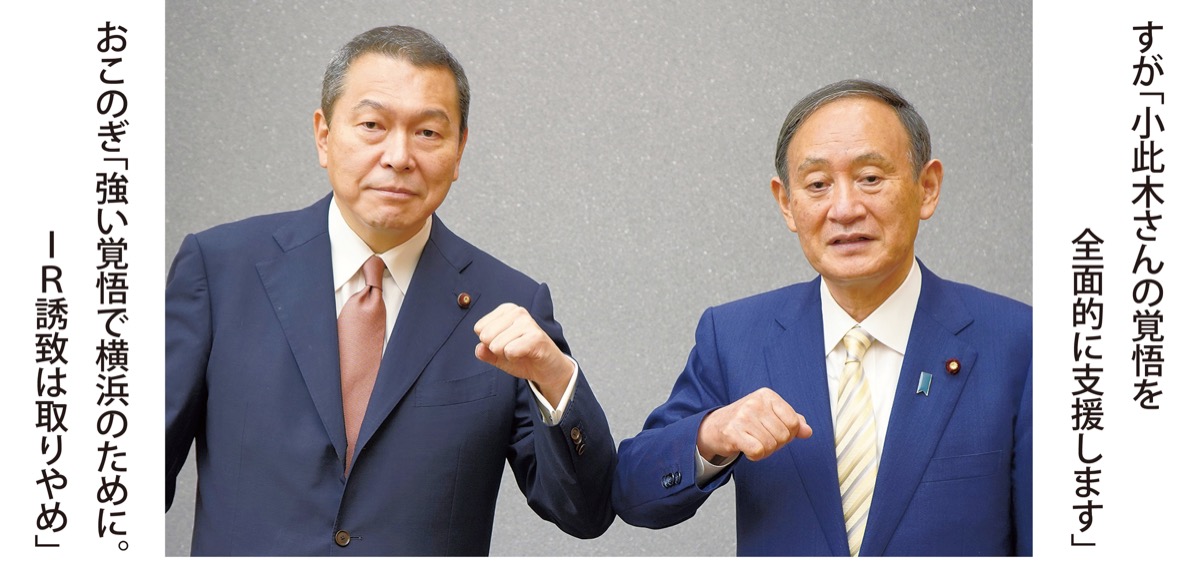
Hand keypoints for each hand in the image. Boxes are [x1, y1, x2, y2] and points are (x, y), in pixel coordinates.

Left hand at [474, 303, 573, 404]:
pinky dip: (515, 359)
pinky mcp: (536, 336)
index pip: (479, 328)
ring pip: (496, 345)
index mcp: (507, 310)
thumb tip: (479, 349)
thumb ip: (485, 352)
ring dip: (507, 355)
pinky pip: (510, 351)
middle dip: (496, 349)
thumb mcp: (498, 355)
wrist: (548, 369)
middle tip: (513, 349)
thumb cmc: (523, 357)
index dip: (489, 343)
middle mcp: (517, 311)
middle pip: (485, 336)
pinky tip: (526, 355)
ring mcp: (528, 322)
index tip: (506, 344)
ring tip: (521, 352)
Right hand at [697, 387, 811, 462]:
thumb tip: (807, 432)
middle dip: (776, 444)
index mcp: (767, 395)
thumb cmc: (746, 421)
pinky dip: (755, 456)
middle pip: (783, 435)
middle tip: (761, 439)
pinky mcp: (733, 432)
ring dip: (765, 451)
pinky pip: (758, 451)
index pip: (794, 422)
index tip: (775, 432)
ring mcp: (743, 416)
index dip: (789, 434)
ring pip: (771, 445)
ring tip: (753, 442)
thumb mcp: (770, 414)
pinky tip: (746, 448)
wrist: (714, 426)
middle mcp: (755, 402)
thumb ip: (792, 421)